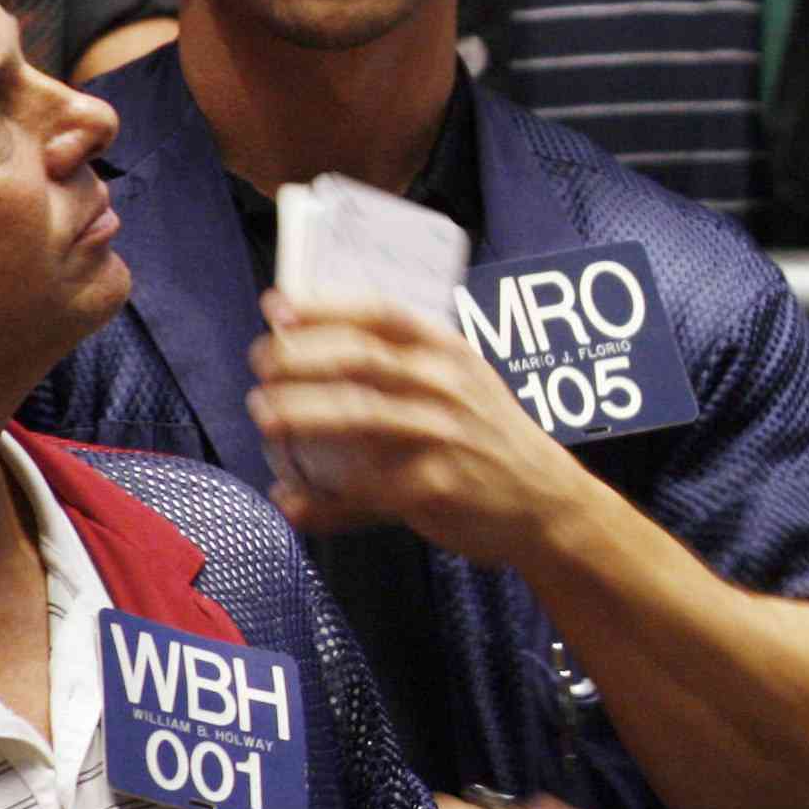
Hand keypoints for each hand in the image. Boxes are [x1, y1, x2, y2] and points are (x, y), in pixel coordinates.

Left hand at [250, 292, 591, 567]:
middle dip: (299, 358)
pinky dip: (319, 499)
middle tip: (261, 364)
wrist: (546, 501)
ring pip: (358, 416)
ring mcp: (443, 436)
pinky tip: (289, 499)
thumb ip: (403, 366)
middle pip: (361, 358)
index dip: (323, 306)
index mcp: (449, 353)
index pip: (382, 314)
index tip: (277, 308)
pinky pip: (365, 489)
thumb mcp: (462, 384)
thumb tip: (309, 355)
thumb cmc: (488, 439)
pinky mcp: (436, 487)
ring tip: (265, 414)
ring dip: (300, 414)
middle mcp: (447, 386)